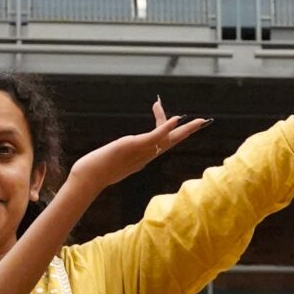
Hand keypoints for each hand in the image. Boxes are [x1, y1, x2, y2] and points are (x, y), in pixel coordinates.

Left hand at [68, 101, 209, 191]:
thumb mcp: (113, 157)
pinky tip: (176, 119)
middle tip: (203, 121)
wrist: (90, 176)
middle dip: (189, 132)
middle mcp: (147, 156)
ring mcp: (142, 151)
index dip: (171, 131)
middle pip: (172, 142)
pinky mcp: (135, 145)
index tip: (173, 116)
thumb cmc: (98, 168)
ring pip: (168, 140)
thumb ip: (122, 152)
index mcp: (144, 157)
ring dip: (185, 129)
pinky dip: (166, 127)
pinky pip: (155, 137)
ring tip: (199, 121)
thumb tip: (123, 147)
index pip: (162, 143)